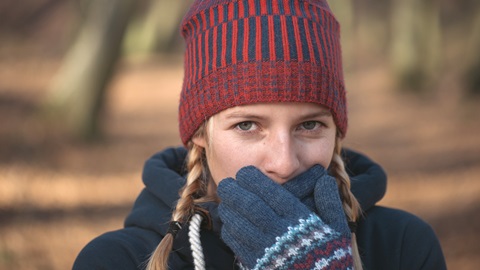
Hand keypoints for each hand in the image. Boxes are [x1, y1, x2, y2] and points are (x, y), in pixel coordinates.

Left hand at [217, 166, 352, 268]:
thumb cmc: (331, 257)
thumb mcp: (339, 230)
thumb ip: (329, 203)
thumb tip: (324, 179)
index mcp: (301, 222)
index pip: (272, 194)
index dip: (254, 181)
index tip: (244, 173)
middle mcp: (282, 235)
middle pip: (251, 207)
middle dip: (235, 192)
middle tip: (226, 183)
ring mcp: (268, 252)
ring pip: (241, 225)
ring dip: (229, 210)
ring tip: (224, 200)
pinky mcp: (258, 266)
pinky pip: (238, 246)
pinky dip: (230, 231)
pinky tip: (228, 222)